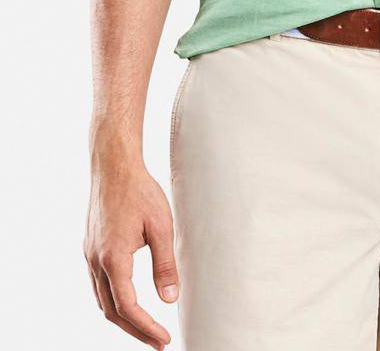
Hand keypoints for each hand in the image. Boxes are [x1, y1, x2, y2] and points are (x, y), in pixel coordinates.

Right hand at [84, 159, 177, 348]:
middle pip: (111, 311)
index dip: (146, 328)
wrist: (114, 166)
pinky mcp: (90, 247)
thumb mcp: (161, 226)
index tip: (164, 340)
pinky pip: (98, 284)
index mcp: (113, 259)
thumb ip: (165, 265)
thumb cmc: (140, 191)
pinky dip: (113, 299)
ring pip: (101, 299)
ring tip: (145, 327)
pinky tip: (128, 299)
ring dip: (122, 318)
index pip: (128, 308)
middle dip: (135, 330)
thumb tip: (170, 299)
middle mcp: (96, 261)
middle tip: (157, 342)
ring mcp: (89, 254)